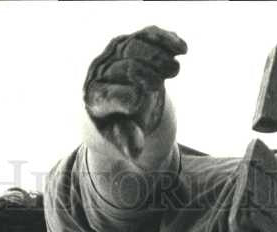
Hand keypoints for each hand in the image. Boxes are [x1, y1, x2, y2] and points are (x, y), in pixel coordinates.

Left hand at [83, 26, 186, 160]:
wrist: (122, 107)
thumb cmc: (124, 126)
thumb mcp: (124, 138)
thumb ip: (128, 141)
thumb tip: (135, 152)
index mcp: (94, 98)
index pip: (108, 95)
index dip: (125, 98)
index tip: (140, 103)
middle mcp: (100, 71)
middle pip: (124, 66)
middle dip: (146, 73)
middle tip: (163, 84)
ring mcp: (114, 53)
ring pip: (135, 45)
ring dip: (158, 55)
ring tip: (175, 70)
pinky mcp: (131, 42)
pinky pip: (146, 35)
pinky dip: (165, 39)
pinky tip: (182, 48)